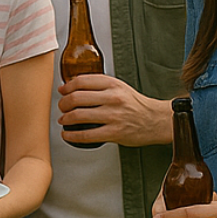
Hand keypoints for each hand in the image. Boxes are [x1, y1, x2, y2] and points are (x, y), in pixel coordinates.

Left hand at [59, 75, 173, 147]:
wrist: (155, 120)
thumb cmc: (135, 104)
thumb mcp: (119, 87)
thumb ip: (99, 85)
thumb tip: (72, 86)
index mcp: (113, 85)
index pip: (81, 81)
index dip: (67, 87)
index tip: (62, 91)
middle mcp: (112, 98)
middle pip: (76, 98)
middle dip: (63, 104)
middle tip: (62, 108)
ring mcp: (113, 116)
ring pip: (78, 115)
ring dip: (65, 119)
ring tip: (63, 120)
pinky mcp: (114, 132)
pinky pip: (86, 135)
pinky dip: (71, 136)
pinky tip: (68, 135)